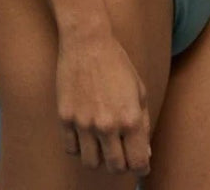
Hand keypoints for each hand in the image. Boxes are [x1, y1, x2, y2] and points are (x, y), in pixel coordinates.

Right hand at [55, 31, 151, 176]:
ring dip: (99, 158)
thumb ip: (142, 124)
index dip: (141, 167)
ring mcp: (84, 123)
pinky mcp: (65, 118)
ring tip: (103, 144)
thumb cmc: (117, 64)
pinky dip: (80, 147)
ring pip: (91, 163)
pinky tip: (86, 134)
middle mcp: (107, 125)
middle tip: (122, 153)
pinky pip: (72, 149)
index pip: (137, 163)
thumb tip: (144, 154)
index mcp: (130, 118)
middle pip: (115, 167)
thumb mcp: (139, 90)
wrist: (88, 42)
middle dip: (122, 164)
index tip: (140, 164)